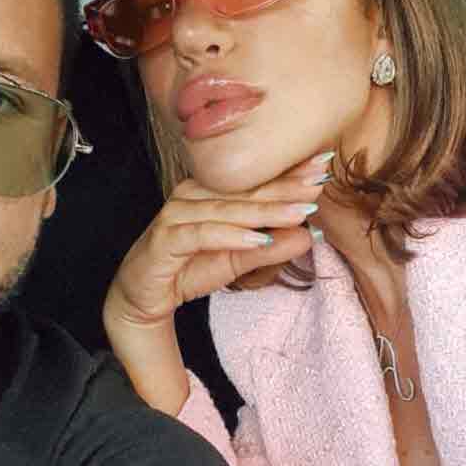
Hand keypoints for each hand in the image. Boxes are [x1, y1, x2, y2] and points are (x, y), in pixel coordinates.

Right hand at [104, 151, 332, 330]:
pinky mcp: (165, 239)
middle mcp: (191, 196)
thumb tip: (310, 235)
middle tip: (319, 182)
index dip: (289, 175)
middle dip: (285, 188)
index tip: (323, 167)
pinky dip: (232, 237)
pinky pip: (203, 235)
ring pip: (227, 210)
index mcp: (208, 192)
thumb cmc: (186, 270)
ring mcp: (175, 215)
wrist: (142, 298)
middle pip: (245, 191)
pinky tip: (259, 239)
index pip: (254, 182)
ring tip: (300, 214)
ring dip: (265, 212)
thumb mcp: (237, 261)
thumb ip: (269, 248)